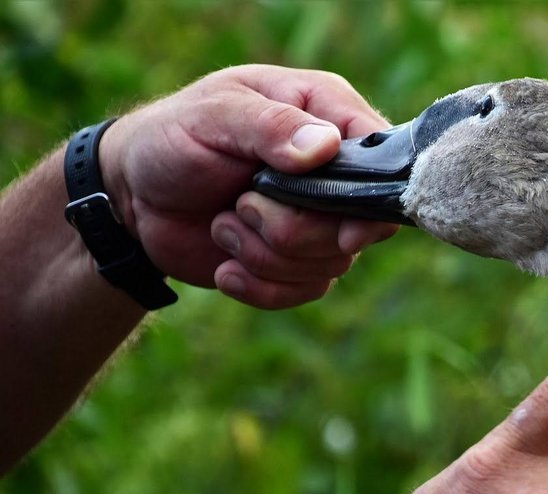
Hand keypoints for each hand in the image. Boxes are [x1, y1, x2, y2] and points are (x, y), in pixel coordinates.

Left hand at [98, 64, 398, 308]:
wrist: (132, 197)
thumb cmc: (171, 138)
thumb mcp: (212, 117)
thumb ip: (269, 127)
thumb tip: (325, 147)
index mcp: (326, 114)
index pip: (383, 160)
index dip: (370, 202)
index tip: (342, 229)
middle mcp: (334, 170)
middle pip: (355, 227)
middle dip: (288, 230)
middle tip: (239, 204)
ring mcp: (320, 220)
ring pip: (329, 265)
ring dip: (263, 255)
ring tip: (222, 224)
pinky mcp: (299, 262)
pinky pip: (304, 292)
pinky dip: (258, 286)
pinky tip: (226, 264)